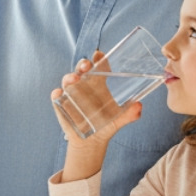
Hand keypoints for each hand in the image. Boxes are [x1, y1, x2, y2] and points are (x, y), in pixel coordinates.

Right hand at [50, 55, 142, 182]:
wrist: (92, 142)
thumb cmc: (106, 125)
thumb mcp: (120, 119)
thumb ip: (130, 114)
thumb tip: (139, 106)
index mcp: (99, 84)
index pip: (98, 65)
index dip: (98, 58)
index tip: (99, 54)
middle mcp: (84, 85)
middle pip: (81, 68)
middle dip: (83, 64)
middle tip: (87, 65)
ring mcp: (71, 93)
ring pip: (68, 79)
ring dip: (69, 76)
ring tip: (74, 79)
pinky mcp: (61, 104)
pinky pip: (57, 96)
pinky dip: (57, 93)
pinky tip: (59, 93)